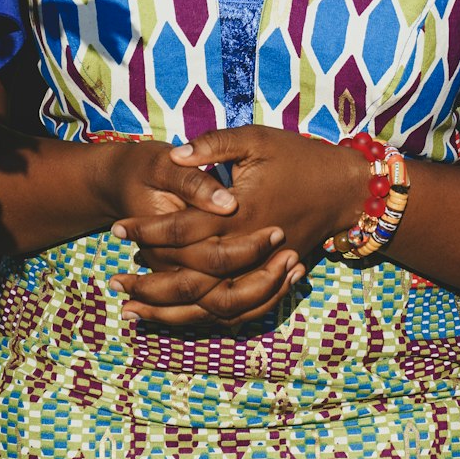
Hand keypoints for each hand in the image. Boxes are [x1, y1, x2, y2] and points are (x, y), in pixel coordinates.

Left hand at [109, 125, 362, 325]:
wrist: (345, 189)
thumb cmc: (300, 158)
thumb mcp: (257, 139)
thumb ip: (213, 146)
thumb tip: (174, 154)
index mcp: (238, 214)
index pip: (179, 229)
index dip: (144, 230)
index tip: (116, 230)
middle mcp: (246, 250)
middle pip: (187, 279)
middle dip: (146, 283)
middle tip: (114, 283)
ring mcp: (260, 270)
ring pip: (207, 305)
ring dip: (167, 311)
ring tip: (133, 310)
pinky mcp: (269, 280)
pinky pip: (233, 311)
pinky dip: (202, 318)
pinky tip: (178, 318)